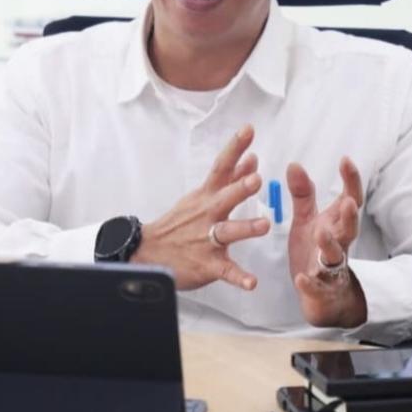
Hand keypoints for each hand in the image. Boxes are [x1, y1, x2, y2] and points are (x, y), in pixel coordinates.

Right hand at [132, 124, 269, 290]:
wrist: (148, 253)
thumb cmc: (180, 223)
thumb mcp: (203, 196)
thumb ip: (231, 179)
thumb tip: (252, 159)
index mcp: (206, 196)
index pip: (221, 167)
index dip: (235, 148)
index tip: (249, 129)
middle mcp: (207, 215)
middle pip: (224, 198)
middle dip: (239, 188)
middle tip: (256, 179)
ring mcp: (206, 240)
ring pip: (227, 232)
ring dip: (245, 228)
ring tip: (263, 225)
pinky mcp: (207, 265)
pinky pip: (225, 271)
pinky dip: (238, 277)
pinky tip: (252, 282)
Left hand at [286, 157, 367, 327]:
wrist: (322, 295)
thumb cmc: (314, 250)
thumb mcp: (307, 219)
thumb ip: (303, 194)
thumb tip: (294, 164)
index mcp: (336, 224)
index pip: (350, 199)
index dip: (351, 180)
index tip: (346, 159)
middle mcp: (338, 243)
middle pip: (350, 229)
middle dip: (350, 216)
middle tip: (348, 202)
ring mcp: (330, 267)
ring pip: (335, 256)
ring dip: (329, 244)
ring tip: (321, 233)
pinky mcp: (319, 288)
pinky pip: (316, 286)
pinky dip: (310, 283)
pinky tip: (301, 278)